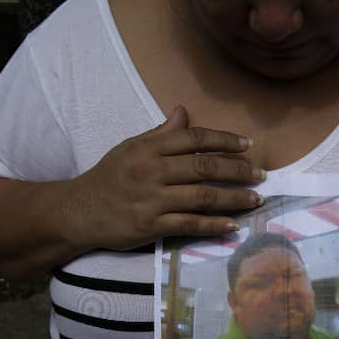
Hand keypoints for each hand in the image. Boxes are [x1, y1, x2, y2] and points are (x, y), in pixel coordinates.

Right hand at [64, 105, 263, 250]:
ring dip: (233, 198)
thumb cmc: (107, 178)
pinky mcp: (150, 226)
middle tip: (261, 174)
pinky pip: (189, 224)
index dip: (224, 140)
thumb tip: (184, 112)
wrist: (77, 212)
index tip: (248, 146)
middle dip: (237, 170)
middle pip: (204, 167)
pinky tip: (232, 225)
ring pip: (202, 196)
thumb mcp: (130, 148)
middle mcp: (152, 171)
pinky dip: (214, 225)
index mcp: (149, 148)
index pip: (193, 139)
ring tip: (255, 199)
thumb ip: (160, 134)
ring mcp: (152, 200)